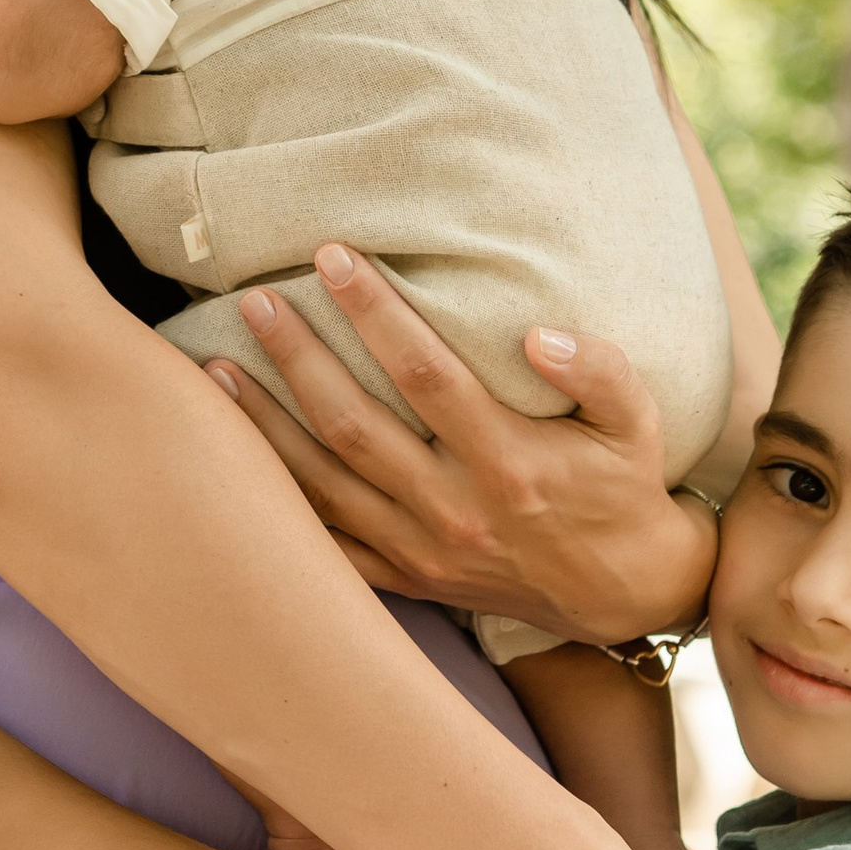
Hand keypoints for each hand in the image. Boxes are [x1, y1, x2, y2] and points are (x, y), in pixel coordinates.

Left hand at [206, 247, 716, 644]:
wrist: (623, 592)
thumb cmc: (622, 488)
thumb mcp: (636, 424)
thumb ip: (601, 371)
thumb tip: (540, 334)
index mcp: (507, 463)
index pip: (423, 372)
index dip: (372, 311)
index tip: (331, 257)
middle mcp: (454, 509)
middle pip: (353, 424)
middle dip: (297, 357)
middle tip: (255, 301)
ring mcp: (421, 551)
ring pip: (322, 485)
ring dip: (264, 425)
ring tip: (215, 368)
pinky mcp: (405, 580)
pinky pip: (325, 543)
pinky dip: (277, 503)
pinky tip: (234, 460)